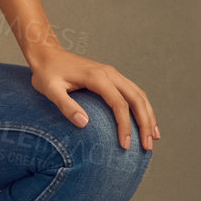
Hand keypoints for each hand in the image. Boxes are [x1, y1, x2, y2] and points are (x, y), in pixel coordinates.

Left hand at [27, 47, 158, 150]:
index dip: (125, 126)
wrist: (47, 54)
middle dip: (145, 123)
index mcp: (97, 77)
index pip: (119, 104)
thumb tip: (85, 124)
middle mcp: (110, 73)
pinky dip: (142, 106)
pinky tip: (144, 120)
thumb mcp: (50, 90)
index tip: (125, 145)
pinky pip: (133, 91)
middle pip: (136, 98)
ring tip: (153, 137)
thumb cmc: (46, 74)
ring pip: (139, 94)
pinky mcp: (111, 76)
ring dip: (148, 115)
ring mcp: (112, 73)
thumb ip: (66, 106)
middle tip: (147, 146)